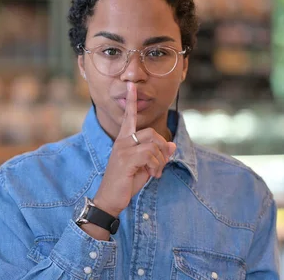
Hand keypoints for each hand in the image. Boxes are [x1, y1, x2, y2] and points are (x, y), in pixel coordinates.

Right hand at [93, 82, 175, 217]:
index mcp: (124, 140)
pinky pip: (150, 155)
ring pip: (153, 144)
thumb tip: (173, 146)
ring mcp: (123, 149)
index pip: (129, 117)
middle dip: (162, 150)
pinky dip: (156, 166)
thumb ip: (157, 155)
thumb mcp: (145, 167)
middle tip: (160, 165)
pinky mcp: (126, 159)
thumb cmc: (126, 182)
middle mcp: (122, 141)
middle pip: (152, 134)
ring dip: (160, 161)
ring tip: (155, 172)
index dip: (131, 101)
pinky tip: (151, 176)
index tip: (131, 85)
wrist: (110, 199)